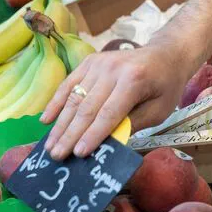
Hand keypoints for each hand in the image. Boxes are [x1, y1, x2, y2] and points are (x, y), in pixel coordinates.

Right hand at [40, 44, 193, 159]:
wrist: (164, 55)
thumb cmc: (165, 87)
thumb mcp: (158, 111)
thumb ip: (132, 124)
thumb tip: (106, 144)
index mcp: (133, 80)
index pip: (108, 113)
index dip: (92, 135)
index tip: (78, 154)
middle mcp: (112, 69)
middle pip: (86, 107)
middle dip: (70, 135)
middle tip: (57, 156)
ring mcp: (98, 63)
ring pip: (74, 98)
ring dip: (60, 124)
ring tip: (50, 145)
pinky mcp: (89, 62)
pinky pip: (69, 84)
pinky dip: (56, 103)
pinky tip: (46, 121)